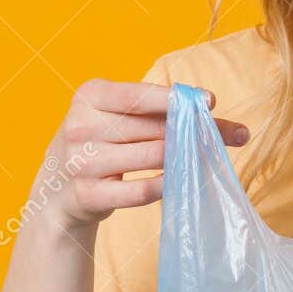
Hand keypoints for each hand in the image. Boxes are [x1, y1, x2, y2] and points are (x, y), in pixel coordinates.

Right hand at [41, 79, 250, 230]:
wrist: (57, 190)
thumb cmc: (102, 143)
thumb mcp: (116, 118)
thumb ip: (158, 112)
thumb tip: (215, 113)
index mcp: (89, 97)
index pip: (140, 96)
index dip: (175, 100)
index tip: (211, 102)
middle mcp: (80, 126)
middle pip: (154, 128)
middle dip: (197, 131)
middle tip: (235, 136)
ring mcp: (81, 162)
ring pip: (152, 156)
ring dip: (187, 158)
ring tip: (212, 158)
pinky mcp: (86, 195)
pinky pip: (140, 190)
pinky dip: (166, 185)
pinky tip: (180, 181)